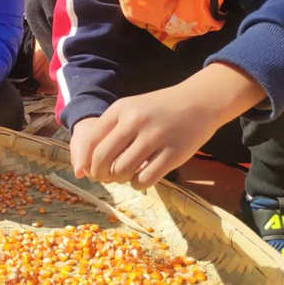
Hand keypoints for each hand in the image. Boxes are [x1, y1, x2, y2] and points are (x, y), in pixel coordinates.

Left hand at [69, 63, 265, 188]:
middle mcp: (136, 121)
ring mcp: (156, 137)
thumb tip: (84, 163)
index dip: (85, 161)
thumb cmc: (159, 109)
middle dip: (99, 174)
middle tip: (105, 178)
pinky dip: (137, 184)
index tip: (88, 170)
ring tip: (125, 176)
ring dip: (119, 179)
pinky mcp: (174, 153)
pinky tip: (140, 178)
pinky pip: (145, 179)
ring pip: (122, 170)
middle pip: (103, 158)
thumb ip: (109, 130)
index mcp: (121, 109)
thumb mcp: (131, 109)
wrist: (199, 101)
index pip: (91, 140)